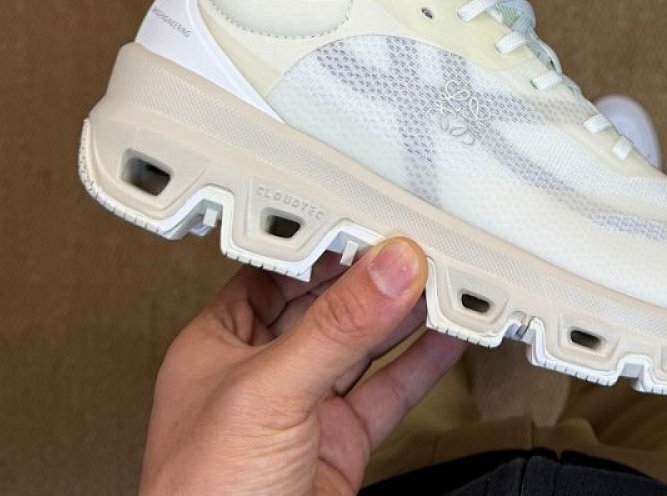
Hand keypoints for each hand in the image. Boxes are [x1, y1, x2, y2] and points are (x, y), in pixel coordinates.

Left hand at [140, 238, 466, 495]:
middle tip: (421, 246)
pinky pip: (388, 391)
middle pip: (328, 304)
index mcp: (219, 345)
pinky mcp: (340, 446)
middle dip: (375, 276)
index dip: (326, 242)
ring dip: (406, 314)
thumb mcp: (269, 394)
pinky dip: (422, 363)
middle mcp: (261, 373)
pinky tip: (447, 337)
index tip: (373, 219)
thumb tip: (389, 267)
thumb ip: (336, 328)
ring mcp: (304, 411)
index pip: (278, 271)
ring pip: (364, 346)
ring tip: (446, 280)